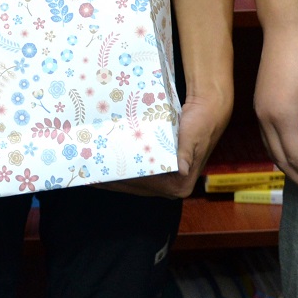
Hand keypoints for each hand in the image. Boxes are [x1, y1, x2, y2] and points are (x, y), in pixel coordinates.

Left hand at [102, 92, 232, 197]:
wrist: (209, 109)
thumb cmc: (200, 124)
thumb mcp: (192, 137)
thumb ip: (186, 153)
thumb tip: (183, 169)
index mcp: (180, 185)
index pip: (144, 187)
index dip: (122, 182)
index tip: (102, 177)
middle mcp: (173, 187)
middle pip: (136, 187)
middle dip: (113, 181)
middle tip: (89, 174)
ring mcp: (167, 180)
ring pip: (134, 181)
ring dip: (115, 175)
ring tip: (92, 169)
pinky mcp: (162, 170)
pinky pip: (138, 172)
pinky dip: (123, 168)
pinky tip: (108, 161)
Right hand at [255, 27, 297, 199]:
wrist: (283, 34)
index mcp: (281, 118)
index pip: (297, 157)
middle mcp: (266, 120)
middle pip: (282, 160)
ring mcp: (260, 113)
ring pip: (272, 152)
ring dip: (290, 169)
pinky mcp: (260, 106)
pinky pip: (268, 140)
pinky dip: (281, 155)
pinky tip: (292, 157)